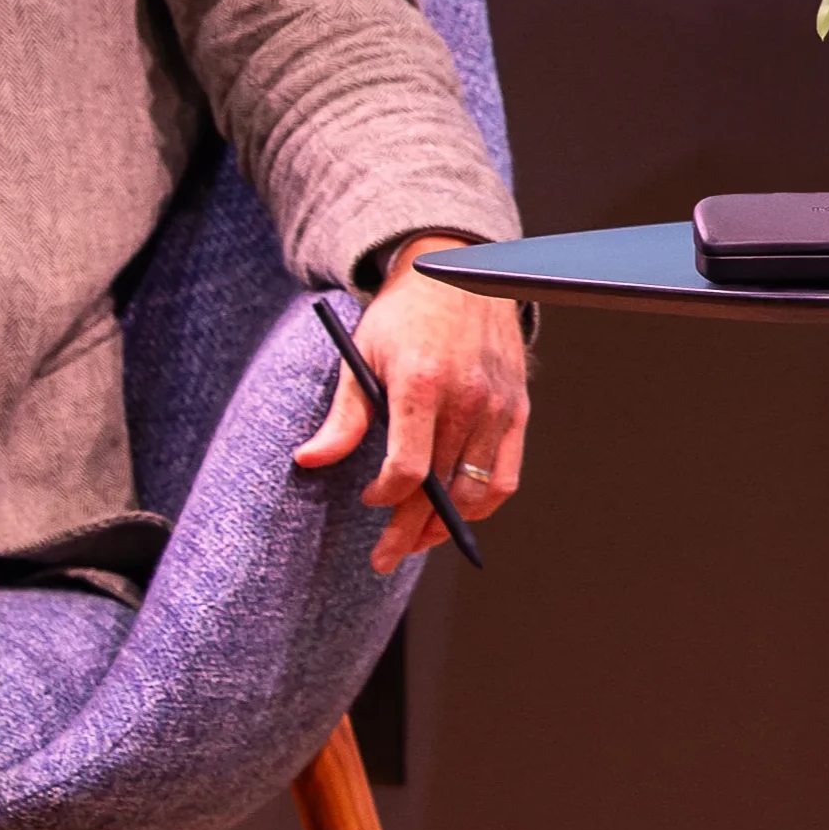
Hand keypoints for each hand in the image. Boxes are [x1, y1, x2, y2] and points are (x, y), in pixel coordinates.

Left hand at [295, 235, 530, 573]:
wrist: (459, 273)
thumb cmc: (406, 315)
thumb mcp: (362, 355)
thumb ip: (343, 416)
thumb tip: (310, 460)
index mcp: (422, 385)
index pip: (407, 470)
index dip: (384, 497)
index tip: (369, 499)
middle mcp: (467, 399)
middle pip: (439, 489)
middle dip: (408, 530)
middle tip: (385, 557)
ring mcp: (498, 406)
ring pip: (476, 492)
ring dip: (448, 524)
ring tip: (421, 538)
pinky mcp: (518, 408)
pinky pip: (506, 475)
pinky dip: (486, 502)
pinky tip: (462, 511)